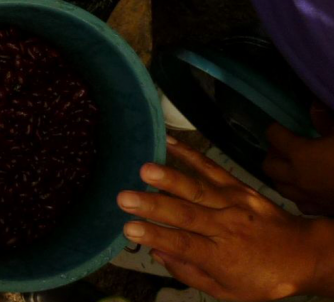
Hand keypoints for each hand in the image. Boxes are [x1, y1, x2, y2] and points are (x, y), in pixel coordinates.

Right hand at [119, 138, 333, 300]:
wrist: (304, 254)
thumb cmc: (263, 278)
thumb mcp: (228, 291)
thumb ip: (190, 272)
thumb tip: (156, 252)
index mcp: (222, 257)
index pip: (184, 244)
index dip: (156, 235)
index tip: (129, 228)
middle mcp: (227, 228)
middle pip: (187, 214)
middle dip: (153, 205)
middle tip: (124, 197)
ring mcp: (234, 204)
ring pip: (198, 189)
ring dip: (170, 178)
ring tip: (144, 168)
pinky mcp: (239, 187)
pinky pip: (212, 168)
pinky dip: (190, 154)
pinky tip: (168, 142)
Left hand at [264, 111, 333, 214]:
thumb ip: (327, 121)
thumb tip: (313, 106)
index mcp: (300, 154)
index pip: (274, 136)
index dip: (276, 129)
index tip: (281, 126)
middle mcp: (297, 177)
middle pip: (269, 166)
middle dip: (272, 154)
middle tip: (284, 147)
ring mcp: (308, 197)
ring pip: (280, 187)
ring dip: (281, 175)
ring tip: (292, 167)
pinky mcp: (321, 210)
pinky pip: (300, 203)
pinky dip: (299, 195)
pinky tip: (308, 189)